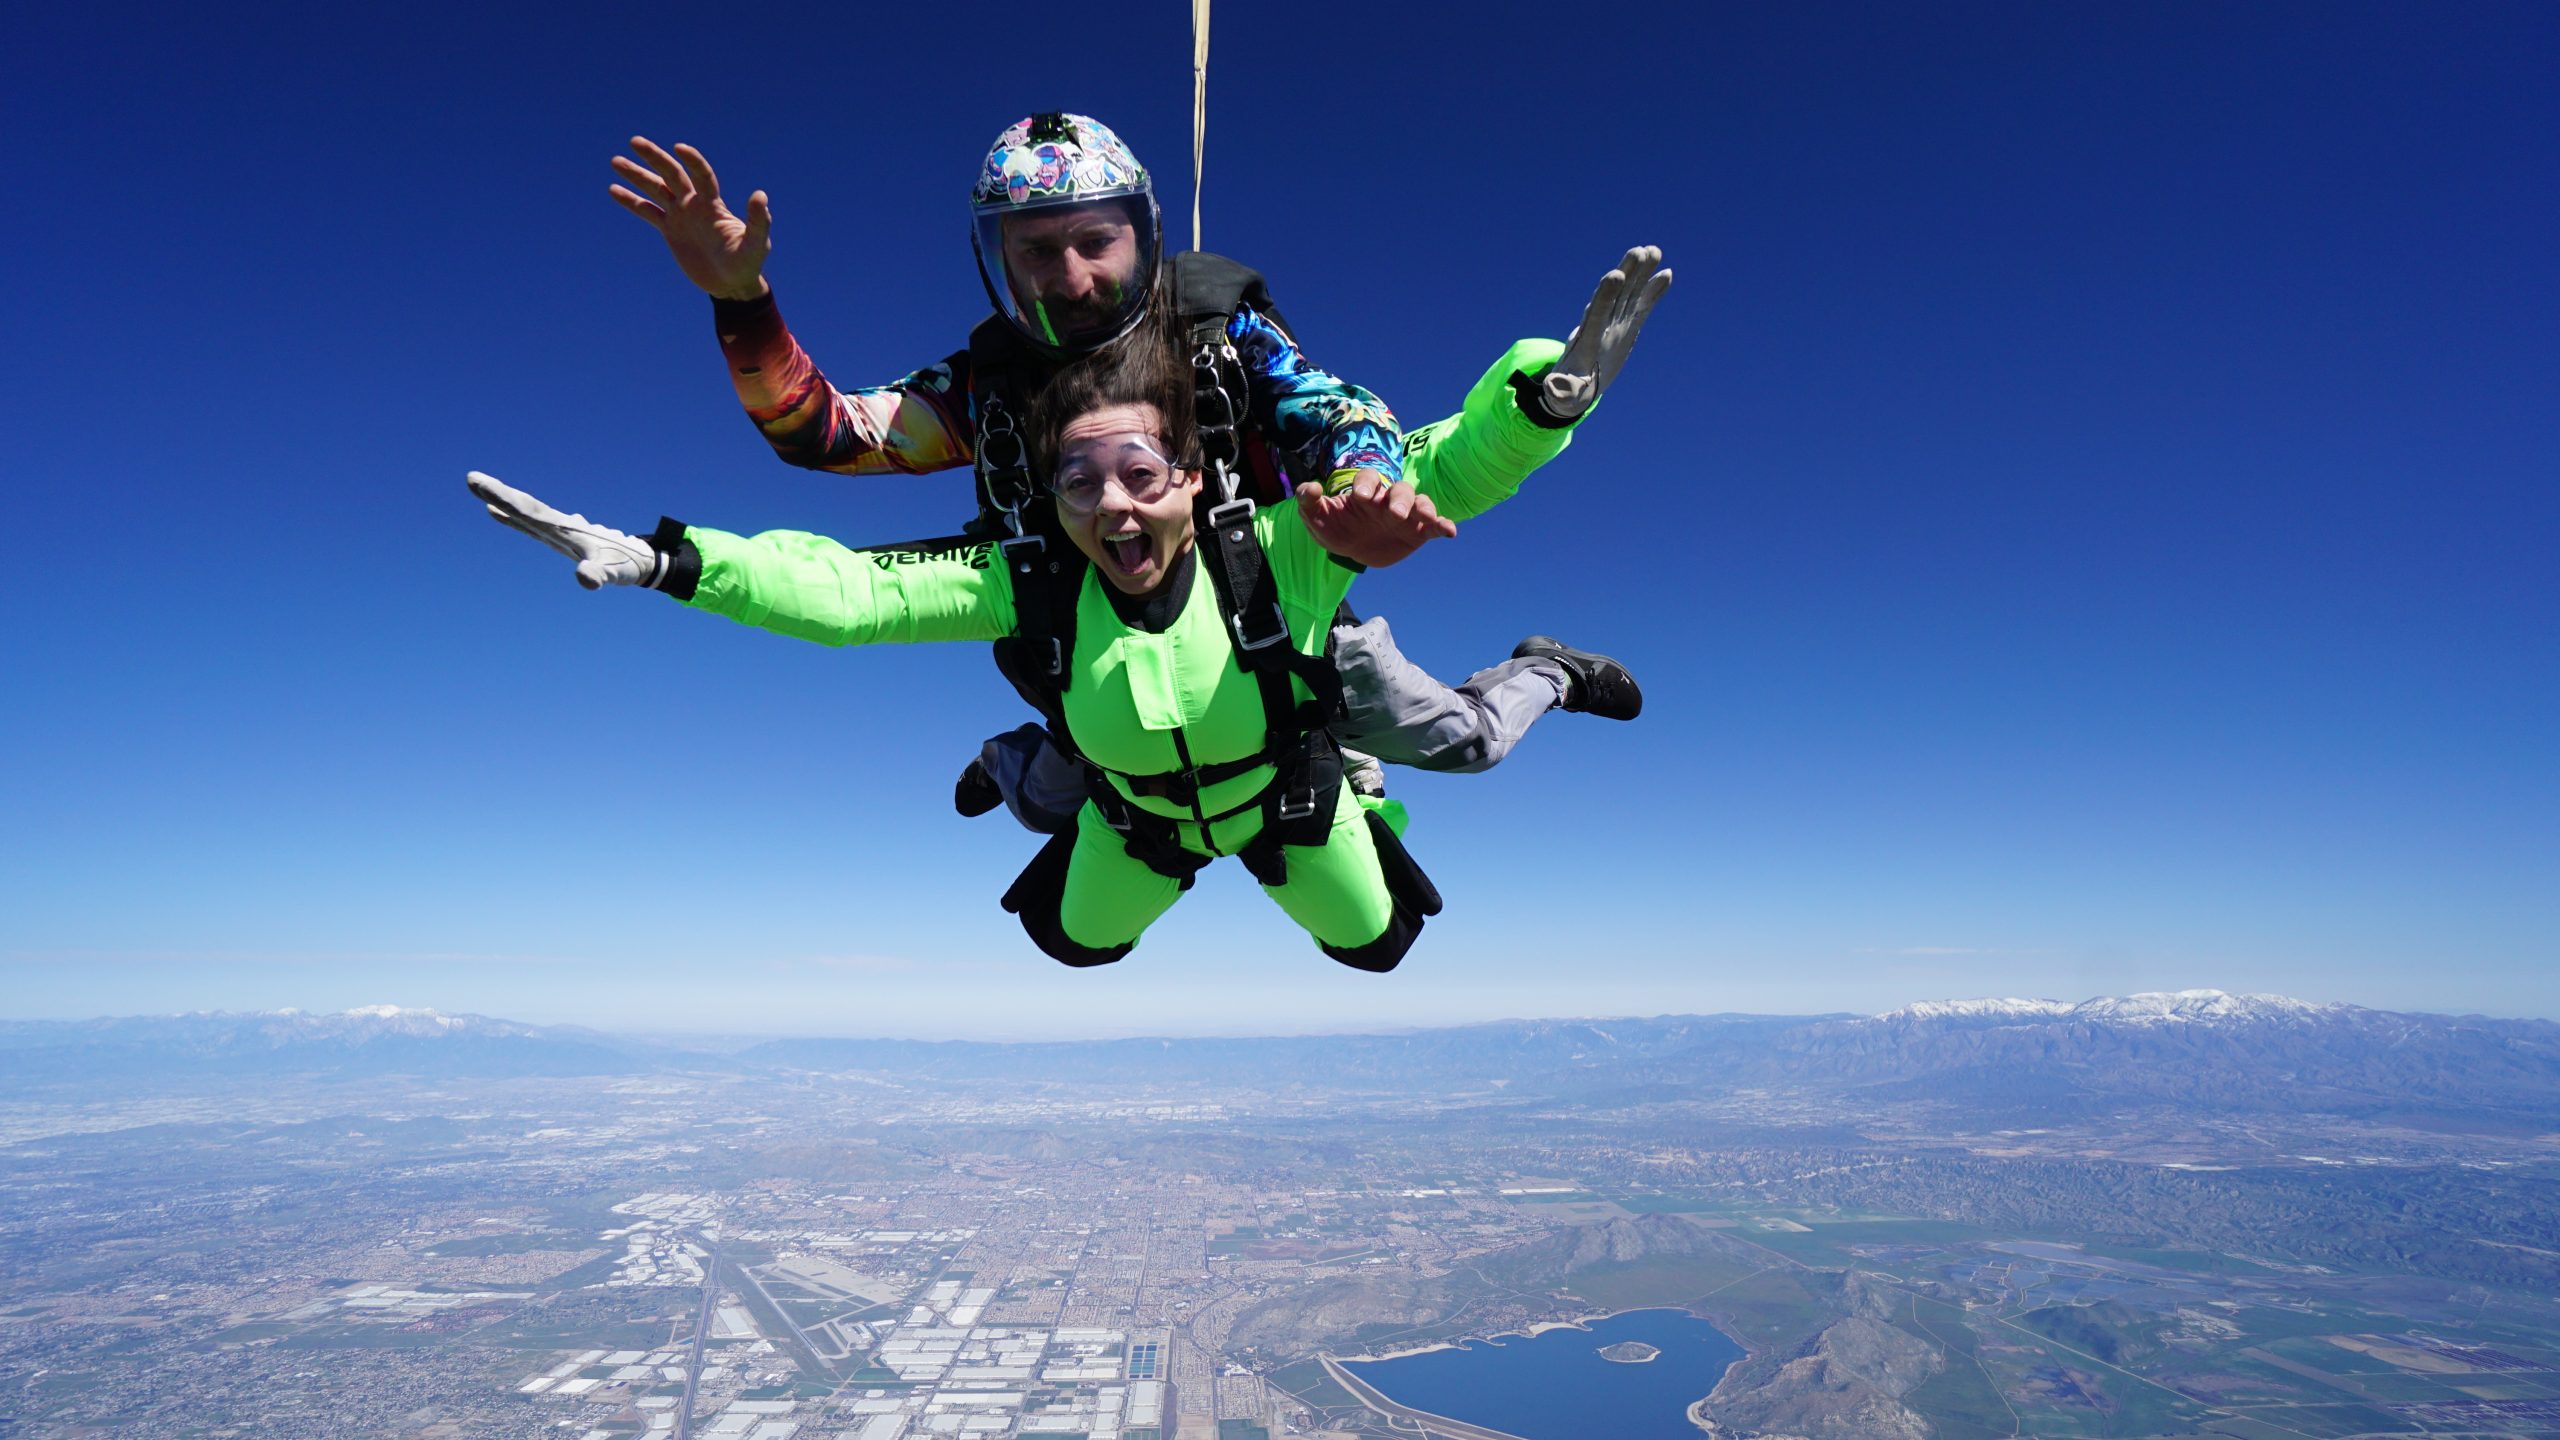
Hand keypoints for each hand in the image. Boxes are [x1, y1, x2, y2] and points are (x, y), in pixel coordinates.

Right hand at [468, 471, 664, 589]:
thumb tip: (584, 579)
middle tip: (470, 479)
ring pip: (527, 511)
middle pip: (525, 506)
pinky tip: (496, 514)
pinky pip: (532, 522)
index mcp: (564, 529)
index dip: (503, 499)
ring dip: (504, 501)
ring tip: (479, 489)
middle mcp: (560, 525)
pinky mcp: (562, 536)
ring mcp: (560, 529)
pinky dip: (513, 516)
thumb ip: (598, 575)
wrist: (643, 559)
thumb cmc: (627, 565)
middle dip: (499, 494)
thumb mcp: (613, 574)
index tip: (479, 483)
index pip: (528, 511)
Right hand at [609, 137, 772, 300]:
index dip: (692, 161)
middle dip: (655, 157)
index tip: (678, 147)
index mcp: (713, 204)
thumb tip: (760, 195)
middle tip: (634, 141)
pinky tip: (613, 190)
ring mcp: (681, 216)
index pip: (701, 175)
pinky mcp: (670, 230)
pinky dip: (632, 202)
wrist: (732, 283)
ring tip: (615, 161)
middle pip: (672, 174)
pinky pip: (648, 212)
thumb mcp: (756, 243)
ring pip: (656, 189)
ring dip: (637, 175)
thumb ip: (758, 220)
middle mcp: (694, 204)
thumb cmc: (748, 262)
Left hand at [1296, 469, 1457, 568]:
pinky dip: (1444, 526)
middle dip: (1399, 498)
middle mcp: (1388, 500)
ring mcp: (1406, 515)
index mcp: (1366, 493)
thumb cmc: (1336, 528)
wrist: (1353, 550)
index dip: (1367, 483)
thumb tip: (1311, 488)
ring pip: (1420, 503)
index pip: (1370, 479)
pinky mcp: (1419, 532)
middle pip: (1400, 489)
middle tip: (1394, 513)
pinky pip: (1434, 526)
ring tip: (1426, 518)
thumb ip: (1308, 501)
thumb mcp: (1317, 518)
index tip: (1360, 496)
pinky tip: (1450, 532)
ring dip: (1424, 508)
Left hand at [1543, 245, 1672, 418]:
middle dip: (1626, 273)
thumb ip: (1561, 390)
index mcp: (1587, 340)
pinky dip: (1653, 291)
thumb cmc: (1569, 393)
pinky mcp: (1628, 327)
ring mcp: (1615, 324)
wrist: (1577, 387)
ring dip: (1640, 273)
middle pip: (1614, 295)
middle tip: (1638, 251)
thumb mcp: (1564, 395)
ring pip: (1628, 294)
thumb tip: (1554, 388)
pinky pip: (1642, 306)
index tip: (1615, 275)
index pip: (1596, 313)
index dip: (1605, 295)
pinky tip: (1667, 273)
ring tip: (1653, 250)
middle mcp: (1601, 326)